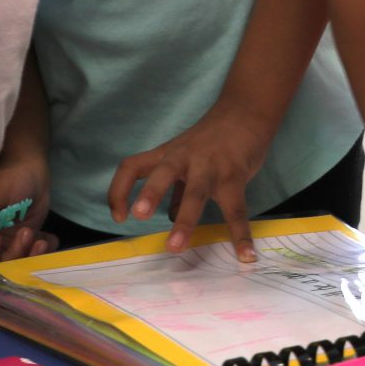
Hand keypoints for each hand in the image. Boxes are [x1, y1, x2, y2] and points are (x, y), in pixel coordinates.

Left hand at [106, 105, 276, 259]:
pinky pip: (236, 208)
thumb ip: (178, 185)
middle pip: (163, 172)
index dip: (119, 190)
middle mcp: (185, 157)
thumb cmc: (212, 138)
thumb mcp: (187, 156)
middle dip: (151, 193)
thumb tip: (170, 216)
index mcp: (167, 154)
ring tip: (176, 247)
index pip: (132, 166)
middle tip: (139, 215)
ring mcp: (211, 166)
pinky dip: (241, 234)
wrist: (246, 111)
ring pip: (196, 192)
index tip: (118, 217)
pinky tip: (245, 254)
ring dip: (185, 221)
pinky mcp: (235, 175)